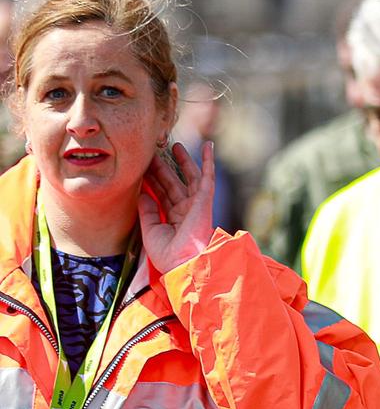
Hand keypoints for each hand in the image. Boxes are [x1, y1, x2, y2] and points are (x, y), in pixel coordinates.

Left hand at [138, 140, 214, 274]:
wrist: (184, 263)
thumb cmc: (168, 254)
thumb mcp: (150, 230)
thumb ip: (147, 210)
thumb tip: (142, 192)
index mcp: (173, 218)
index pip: (161, 193)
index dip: (152, 180)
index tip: (141, 166)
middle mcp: (185, 209)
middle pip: (172, 182)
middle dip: (162, 167)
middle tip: (152, 152)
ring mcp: (196, 204)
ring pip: (189, 177)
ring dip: (183, 161)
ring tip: (175, 145)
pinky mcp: (205, 200)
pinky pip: (208, 177)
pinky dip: (208, 161)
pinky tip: (208, 146)